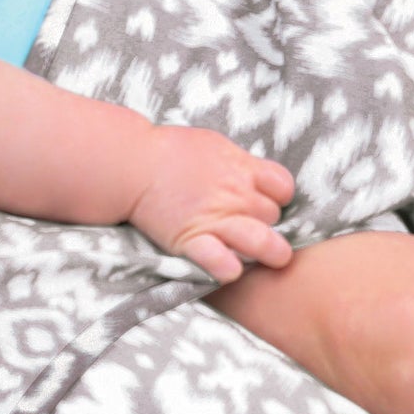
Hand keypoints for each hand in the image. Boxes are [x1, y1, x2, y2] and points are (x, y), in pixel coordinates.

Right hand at [125, 124, 296, 282]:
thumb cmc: (169, 151)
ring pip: (263, 242)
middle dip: (266, 223)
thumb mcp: (213, 144)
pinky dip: (230, 268)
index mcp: (241, 168)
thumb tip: (255, 173)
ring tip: (267, 257)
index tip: (264, 202)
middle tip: (252, 227)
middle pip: (272, 217)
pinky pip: (221, 262)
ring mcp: (216, 218)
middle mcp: (235, 194)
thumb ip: (239, 161)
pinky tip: (230, 269)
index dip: (277, 198)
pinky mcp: (191, 240)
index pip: (283, 188)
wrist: (130, 163)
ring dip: (269, 251)